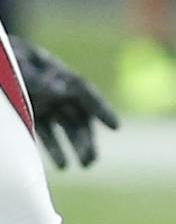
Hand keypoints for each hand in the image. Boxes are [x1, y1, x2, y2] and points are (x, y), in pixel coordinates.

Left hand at [10, 39, 119, 169]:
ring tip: (84, 166)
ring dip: (76, 147)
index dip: (101, 109)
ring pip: (67, 128)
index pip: (85, 92)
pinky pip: (47, 133)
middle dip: (87, 139)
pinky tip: (62, 166)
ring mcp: (44, 103)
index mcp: (56, 73)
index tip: (115, 127)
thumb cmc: (4, 57)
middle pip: (78, 116)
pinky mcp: (31, 114)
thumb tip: (62, 91)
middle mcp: (56, 90)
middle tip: (90, 160)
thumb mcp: (18, 64)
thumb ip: (37, 77)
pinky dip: (55, 149)